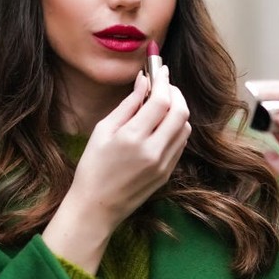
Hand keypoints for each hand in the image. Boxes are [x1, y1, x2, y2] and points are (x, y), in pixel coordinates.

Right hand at [42, 66, 190, 272]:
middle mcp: (153, 150)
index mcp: (133, 137)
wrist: (97, 207)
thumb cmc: (93, 167)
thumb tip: (143, 81)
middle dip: (175, 93)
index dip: (164, 81)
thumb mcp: (103, 130)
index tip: (160, 70)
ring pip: (185, 127)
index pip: (161, 101)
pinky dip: (176, 128)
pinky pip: (180, 143)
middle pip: (180, 112)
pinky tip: (162, 124)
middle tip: (164, 85)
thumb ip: (127, 105)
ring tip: (162, 104)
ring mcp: (164, 164)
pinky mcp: (167, 173)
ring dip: (178, 110)